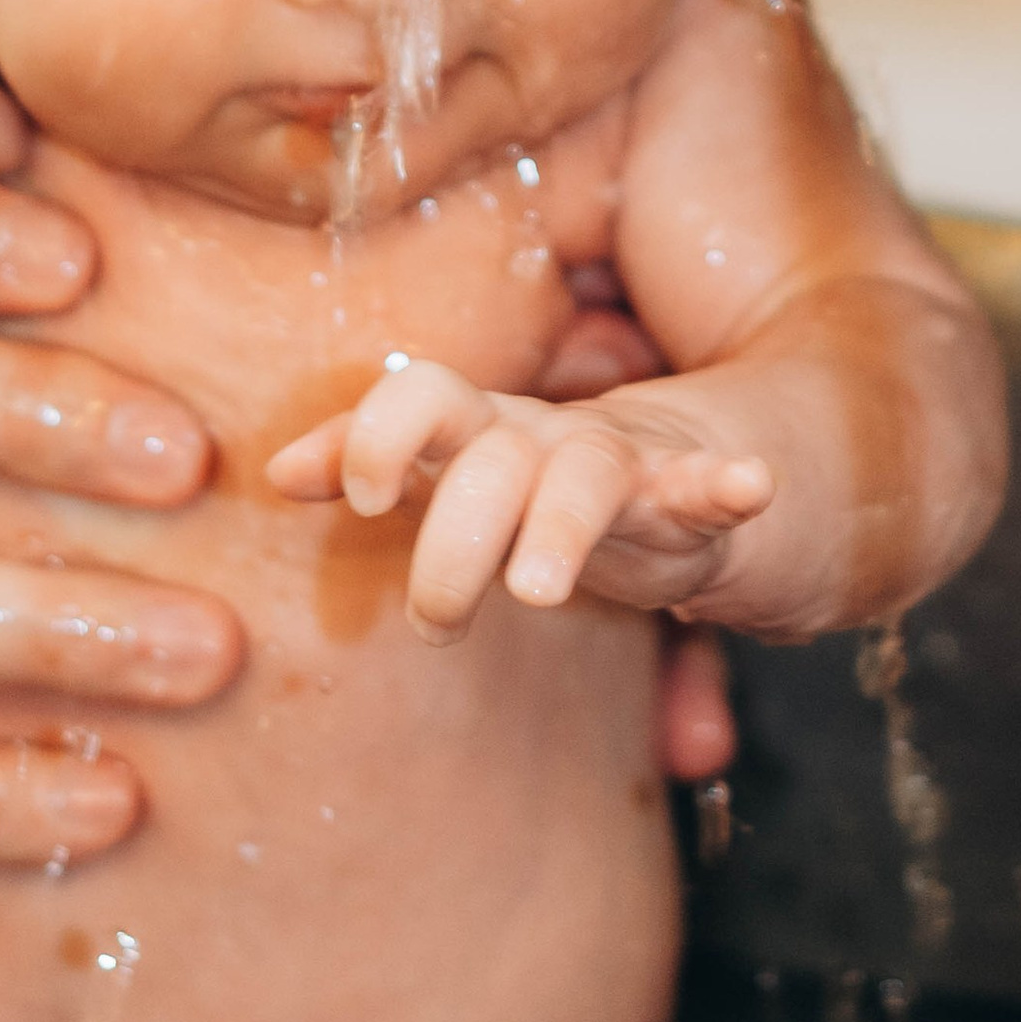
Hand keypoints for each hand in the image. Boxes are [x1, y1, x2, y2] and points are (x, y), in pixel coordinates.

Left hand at [267, 358, 774, 646]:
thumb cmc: (526, 476)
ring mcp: (620, 463)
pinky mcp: (688, 503)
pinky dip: (729, 484)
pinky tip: (748, 485)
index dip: (384, 432)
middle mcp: (545, 434)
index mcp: (483, 426)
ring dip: (557, 527)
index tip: (360, 500)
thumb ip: (365, 457)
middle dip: (455, 541)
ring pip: (586, 476)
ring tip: (535, 589)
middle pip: (492, 459)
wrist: (666, 466)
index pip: (427, 395)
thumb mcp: (448, 466)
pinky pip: (710, 488)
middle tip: (433, 626)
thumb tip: (272, 470)